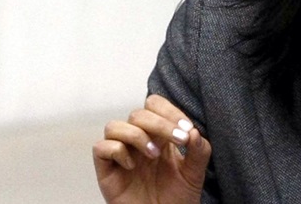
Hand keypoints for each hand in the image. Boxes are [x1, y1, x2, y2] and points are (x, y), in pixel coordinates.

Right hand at [93, 94, 211, 203]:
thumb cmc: (176, 198)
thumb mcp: (195, 173)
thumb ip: (199, 151)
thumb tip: (194, 131)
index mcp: (158, 135)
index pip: (155, 105)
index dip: (169, 111)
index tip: (187, 129)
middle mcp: (137, 141)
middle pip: (137, 113)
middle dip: (160, 123)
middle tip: (179, 140)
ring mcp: (121, 154)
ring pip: (114, 125)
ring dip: (136, 135)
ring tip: (154, 155)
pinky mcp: (107, 170)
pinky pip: (101, 147)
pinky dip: (117, 151)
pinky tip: (132, 166)